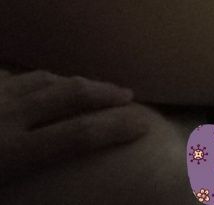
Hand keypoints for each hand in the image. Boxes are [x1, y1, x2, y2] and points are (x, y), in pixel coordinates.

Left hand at [0, 70, 149, 184]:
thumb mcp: (1, 196)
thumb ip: (32, 185)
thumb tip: (72, 188)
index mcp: (12, 151)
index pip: (78, 135)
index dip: (116, 128)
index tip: (143, 125)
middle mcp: (7, 115)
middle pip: (69, 93)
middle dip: (104, 92)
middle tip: (126, 95)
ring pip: (41, 78)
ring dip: (70, 81)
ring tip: (86, 86)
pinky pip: (10, 76)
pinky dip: (29, 80)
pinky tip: (33, 85)